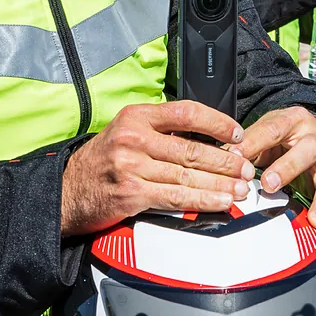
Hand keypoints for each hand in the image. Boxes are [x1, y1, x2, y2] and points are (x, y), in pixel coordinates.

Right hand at [61, 101, 254, 236]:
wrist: (67, 191)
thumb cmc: (103, 162)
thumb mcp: (126, 132)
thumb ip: (160, 131)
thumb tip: (207, 139)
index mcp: (136, 116)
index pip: (186, 112)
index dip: (217, 122)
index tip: (237, 134)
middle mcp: (134, 138)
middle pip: (191, 148)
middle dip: (225, 161)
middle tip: (247, 168)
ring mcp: (132, 166)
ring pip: (188, 176)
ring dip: (220, 184)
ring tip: (240, 189)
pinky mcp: (132, 194)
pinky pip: (176, 198)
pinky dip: (202, 201)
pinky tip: (220, 203)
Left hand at [230, 106, 315, 249]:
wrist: (303, 131)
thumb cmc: (278, 134)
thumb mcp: (261, 130)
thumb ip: (246, 144)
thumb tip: (225, 158)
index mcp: (294, 120)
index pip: (273, 129)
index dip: (254, 142)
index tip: (236, 155)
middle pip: (307, 152)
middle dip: (288, 169)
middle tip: (269, 185)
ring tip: (315, 222)